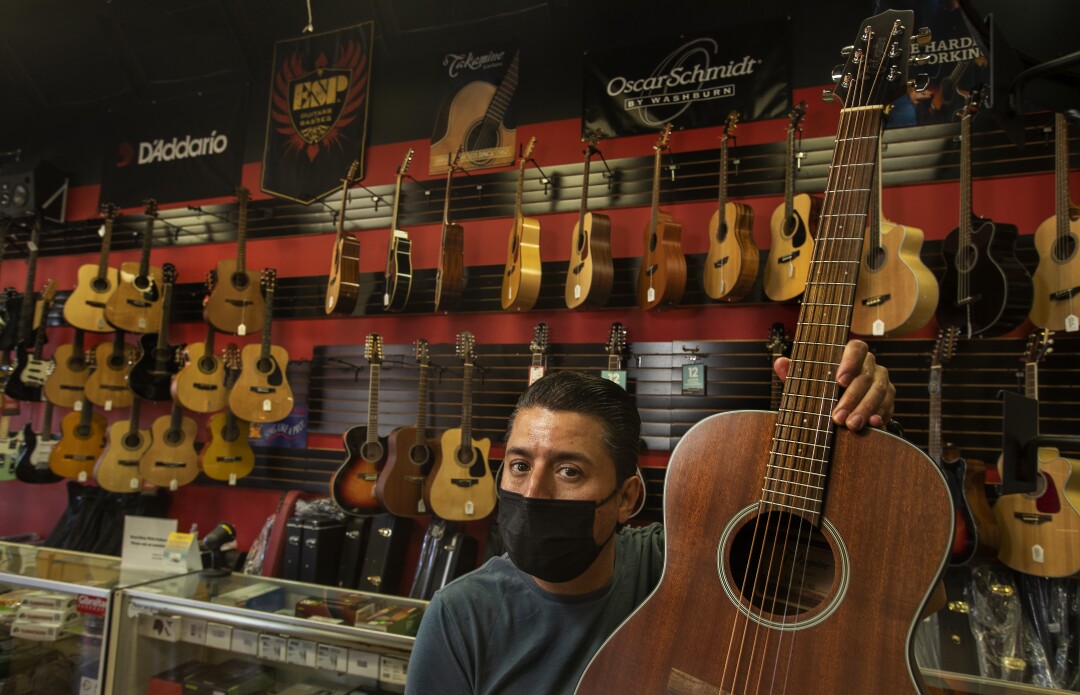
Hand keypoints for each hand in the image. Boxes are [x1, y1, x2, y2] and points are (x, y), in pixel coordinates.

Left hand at [773, 339, 894, 431]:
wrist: (842, 404)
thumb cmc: (822, 387)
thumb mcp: (807, 381)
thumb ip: (795, 372)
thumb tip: (780, 362)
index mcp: (851, 353)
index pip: (857, 348)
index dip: (850, 362)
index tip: (839, 381)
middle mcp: (870, 364)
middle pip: (866, 377)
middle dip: (852, 398)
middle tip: (838, 417)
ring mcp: (882, 380)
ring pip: (878, 391)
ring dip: (864, 409)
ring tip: (851, 425)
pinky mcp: (889, 398)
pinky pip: (889, 405)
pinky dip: (881, 415)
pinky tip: (873, 424)